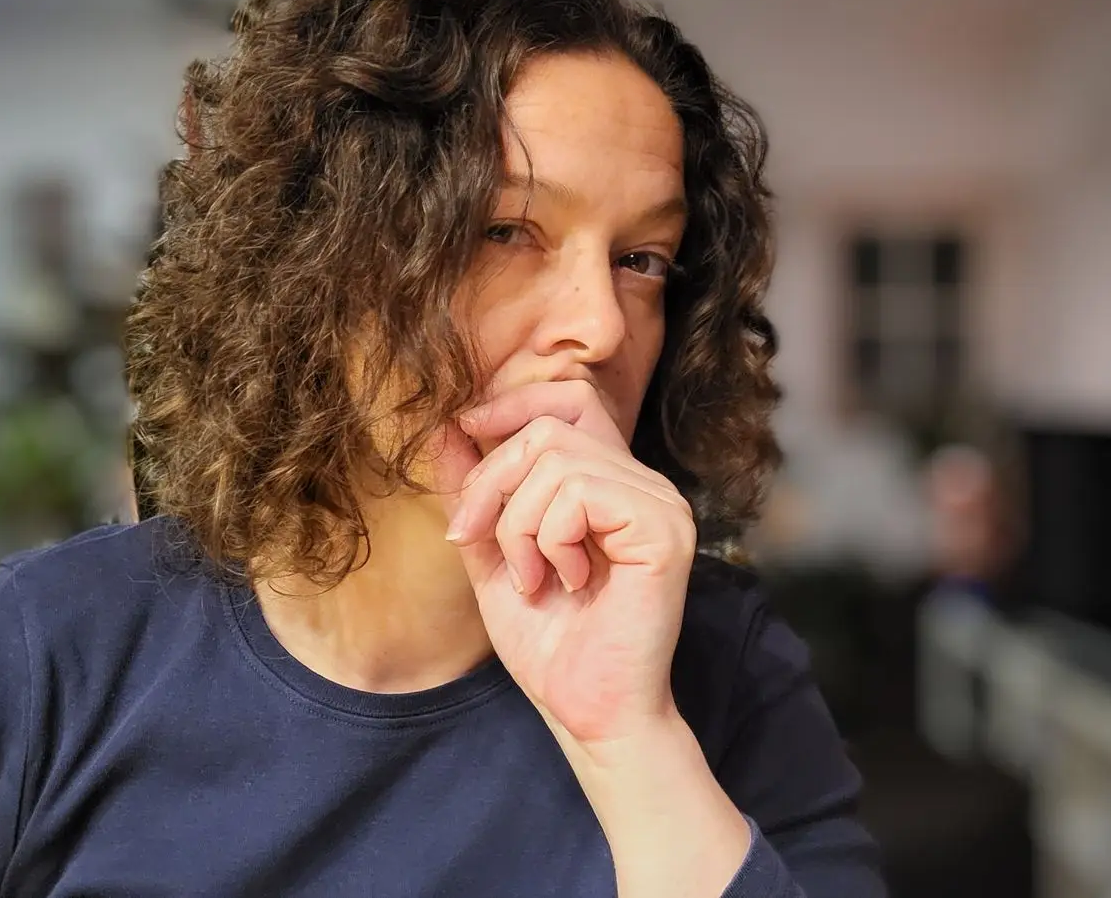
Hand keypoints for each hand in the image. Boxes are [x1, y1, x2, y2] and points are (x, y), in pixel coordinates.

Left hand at [434, 380, 696, 744]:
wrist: (588, 712)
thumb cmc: (551, 644)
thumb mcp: (493, 554)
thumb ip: (476, 493)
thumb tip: (446, 428)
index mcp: (611, 482)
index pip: (570, 399)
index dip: (513, 403)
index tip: (465, 431)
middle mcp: (644, 483)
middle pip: (547, 429)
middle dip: (491, 483)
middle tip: (475, 541)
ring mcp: (660, 503)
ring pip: (556, 460)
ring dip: (518, 525)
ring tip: (530, 577)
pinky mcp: (664, 530)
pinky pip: (580, 494)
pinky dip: (550, 539)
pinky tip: (563, 581)